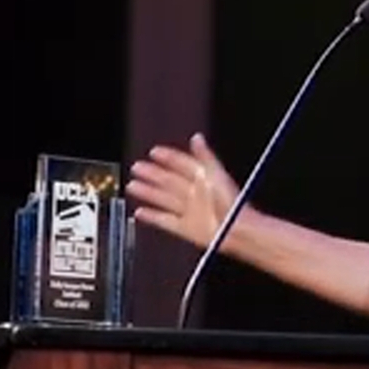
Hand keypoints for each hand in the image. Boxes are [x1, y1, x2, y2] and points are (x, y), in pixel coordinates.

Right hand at [127, 134, 243, 249]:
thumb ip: (205, 156)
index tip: (154, 151)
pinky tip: (140, 211)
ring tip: (133, 185)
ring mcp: (189, 211)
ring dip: (148, 192)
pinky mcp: (185, 228)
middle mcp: (194, 194)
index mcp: (202, 179)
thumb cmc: (231, 203)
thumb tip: (197, 138)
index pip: (181, 164)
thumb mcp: (216, 174)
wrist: (235, 230)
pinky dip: (151, 216)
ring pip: (163, 198)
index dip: (168, 157)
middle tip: (137, 167)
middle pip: (168, 181)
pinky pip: (164, 220)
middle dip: (152, 174)